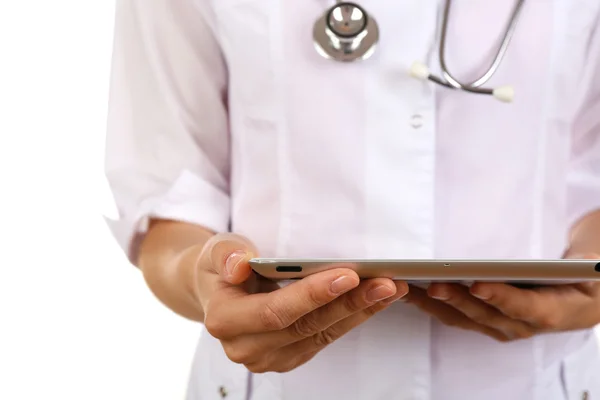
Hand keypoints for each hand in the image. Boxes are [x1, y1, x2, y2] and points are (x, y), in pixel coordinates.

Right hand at [193, 234, 408, 372]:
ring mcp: (270, 357)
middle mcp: (246, 347)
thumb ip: (226, 255)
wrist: (219, 290)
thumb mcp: (216, 249)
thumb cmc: (220, 266)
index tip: (347, 275)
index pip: (274, 312)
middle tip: (385, 282)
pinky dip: (353, 318)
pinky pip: (327, 338)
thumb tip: (240, 265)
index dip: (311, 296)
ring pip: (322, 334)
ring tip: (391, 289)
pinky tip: (376, 300)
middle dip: (349, 303)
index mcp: (224, 319)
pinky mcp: (290, 356)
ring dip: (360, 311)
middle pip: (306, 326)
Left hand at [404, 253, 599, 341]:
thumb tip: (581, 258)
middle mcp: (520, 326)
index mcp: (548, 312)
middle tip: (434, 284)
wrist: (578, 301)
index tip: (478, 285)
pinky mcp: (485, 323)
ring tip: (412, 287)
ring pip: (463, 318)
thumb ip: (580, 267)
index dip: (500, 297)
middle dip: (457, 299)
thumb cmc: (577, 281)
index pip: (522, 306)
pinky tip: (414, 292)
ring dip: (436, 304)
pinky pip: (456, 317)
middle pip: (484, 313)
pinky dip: (433, 306)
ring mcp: (500, 327)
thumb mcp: (586, 272)